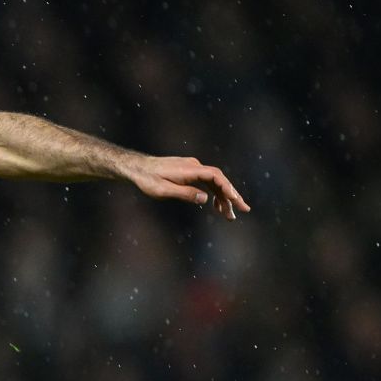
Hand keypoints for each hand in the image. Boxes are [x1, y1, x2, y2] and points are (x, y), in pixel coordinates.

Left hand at [127, 155, 248, 219]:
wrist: (136, 167)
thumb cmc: (147, 179)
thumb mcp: (163, 190)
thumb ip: (185, 193)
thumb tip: (206, 198)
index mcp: (190, 169)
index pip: (216, 177)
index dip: (227, 188)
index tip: (235, 200)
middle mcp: (195, 166)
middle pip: (219, 180)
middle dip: (232, 196)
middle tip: (243, 210)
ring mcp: (193, 168)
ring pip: (214, 183)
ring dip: (223, 198)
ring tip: (229, 215)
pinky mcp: (189, 172)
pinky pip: (206, 182)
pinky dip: (213, 193)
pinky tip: (215, 206)